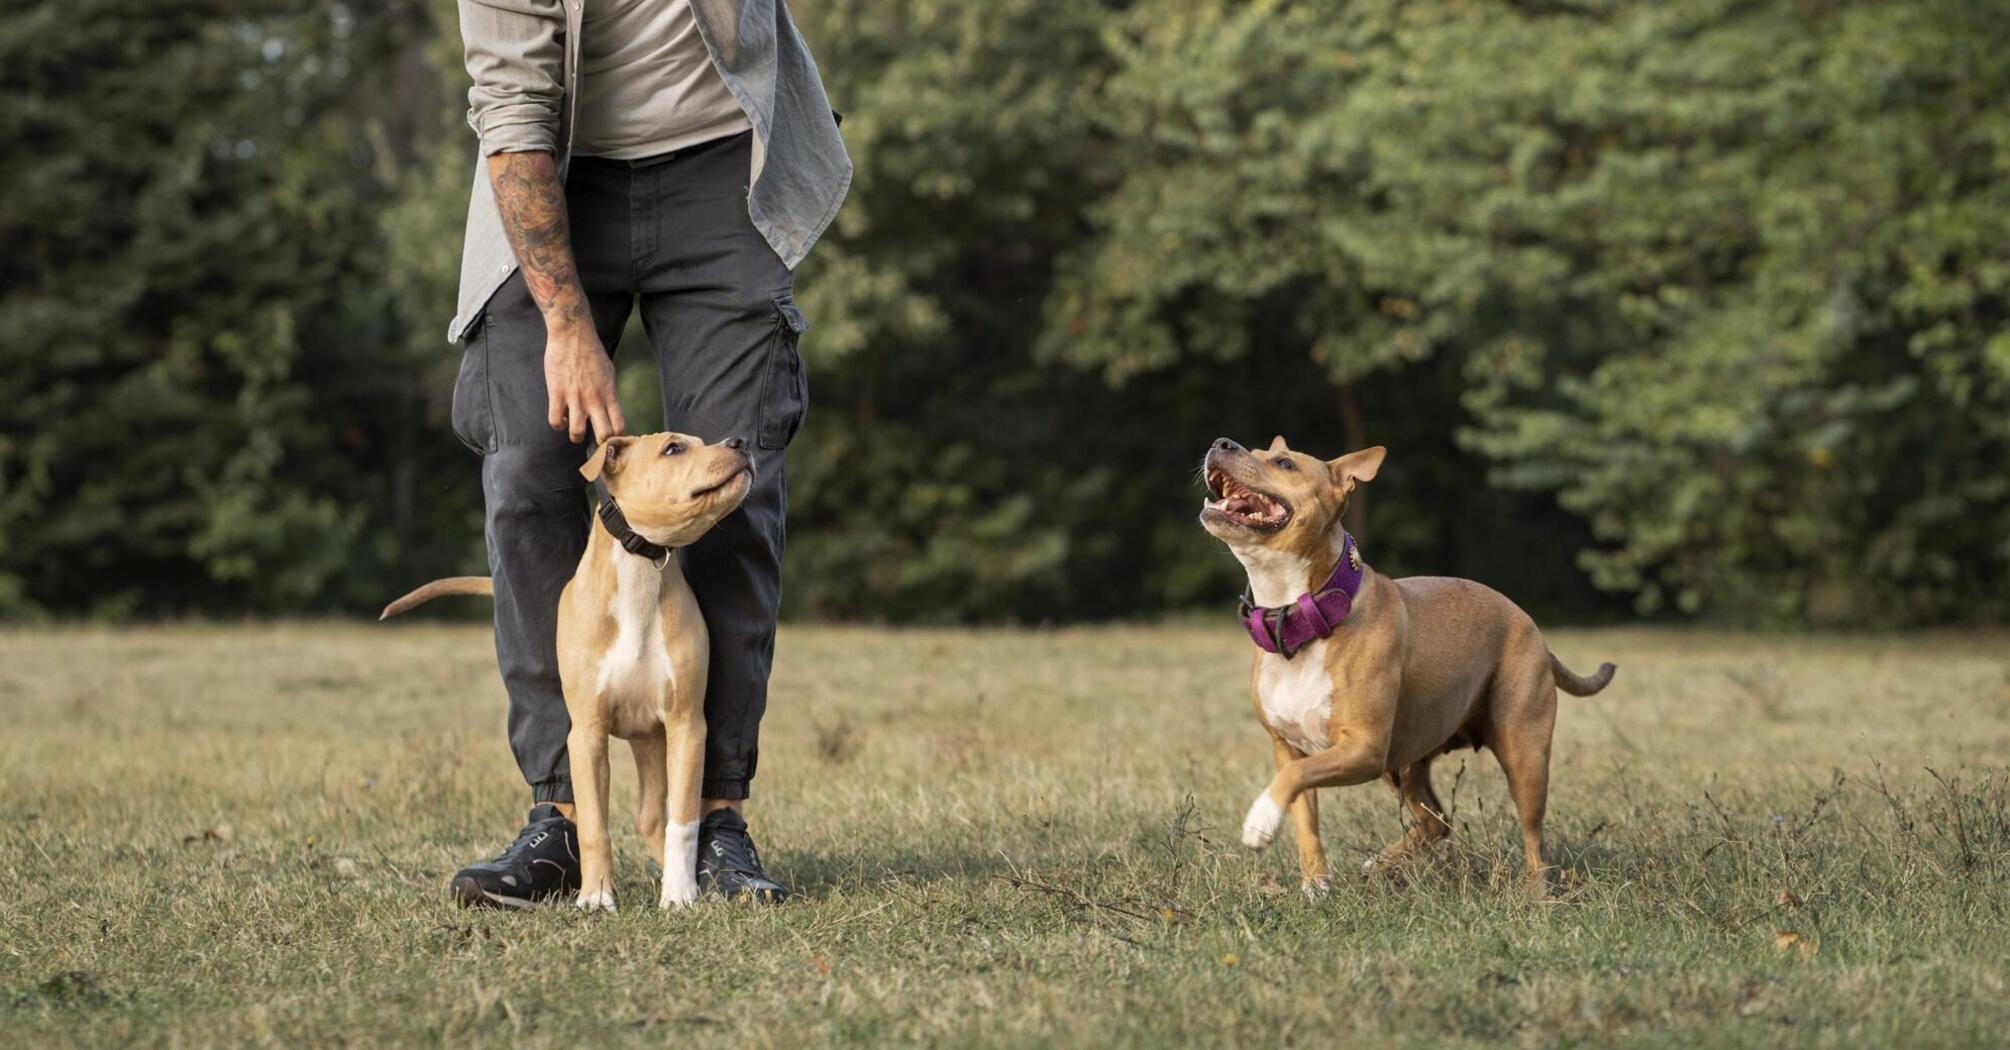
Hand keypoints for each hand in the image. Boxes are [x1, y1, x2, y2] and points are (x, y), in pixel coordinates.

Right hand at [543, 321, 625, 443]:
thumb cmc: (592, 352)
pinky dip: (558, 424)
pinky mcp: (557, 393)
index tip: (612, 440)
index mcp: (610, 394)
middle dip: (600, 444)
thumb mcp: (609, 373)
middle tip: (594, 442)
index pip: (620, 426)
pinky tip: (560, 417)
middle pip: (604, 435)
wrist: (573, 335)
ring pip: (577, 434)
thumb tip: (611, 409)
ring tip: (575, 431)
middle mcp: (595, 399)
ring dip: (576, 437)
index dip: (617, 438)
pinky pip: (555, 421)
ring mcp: (575, 398)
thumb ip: (609, 393)